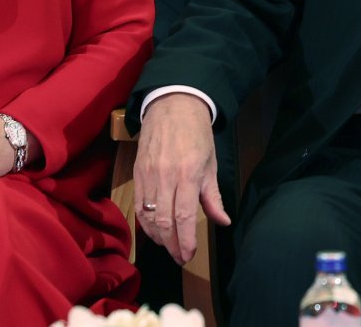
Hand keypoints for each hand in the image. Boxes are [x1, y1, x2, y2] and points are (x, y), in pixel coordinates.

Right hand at [134, 94, 229, 263]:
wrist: (173, 104)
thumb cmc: (197, 134)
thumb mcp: (211, 163)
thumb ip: (213, 196)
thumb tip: (223, 222)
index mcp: (188, 173)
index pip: (185, 216)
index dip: (185, 240)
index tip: (187, 255)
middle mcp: (166, 176)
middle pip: (164, 221)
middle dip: (171, 244)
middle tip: (179, 257)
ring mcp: (149, 175)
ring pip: (148, 216)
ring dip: (157, 236)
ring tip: (168, 245)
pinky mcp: (137, 173)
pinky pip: (138, 205)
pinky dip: (145, 222)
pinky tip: (153, 230)